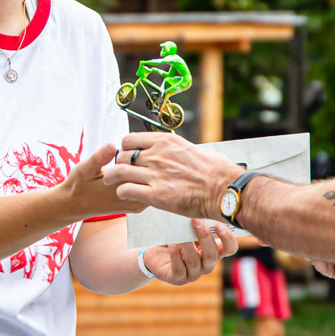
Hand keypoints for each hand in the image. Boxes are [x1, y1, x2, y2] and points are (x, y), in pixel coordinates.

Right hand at [61, 144, 149, 218]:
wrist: (75, 205)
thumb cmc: (79, 186)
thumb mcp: (85, 168)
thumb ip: (99, 158)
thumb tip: (112, 147)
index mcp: (122, 188)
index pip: (144, 166)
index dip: (140, 152)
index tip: (131, 147)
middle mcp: (133, 199)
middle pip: (151, 174)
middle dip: (146, 161)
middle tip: (134, 152)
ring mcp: (137, 204)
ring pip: (151, 182)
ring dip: (145, 170)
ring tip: (132, 161)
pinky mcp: (137, 205)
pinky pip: (147, 188)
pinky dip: (143, 178)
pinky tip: (133, 170)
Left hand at [102, 132, 243, 220]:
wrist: (225, 189)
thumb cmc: (216, 171)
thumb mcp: (194, 149)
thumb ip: (177, 150)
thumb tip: (176, 151)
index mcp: (166, 141)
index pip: (130, 139)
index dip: (125, 149)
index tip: (128, 156)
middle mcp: (157, 155)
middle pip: (122, 155)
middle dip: (118, 164)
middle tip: (119, 172)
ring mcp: (155, 175)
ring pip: (118, 171)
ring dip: (112, 177)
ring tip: (109, 181)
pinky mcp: (156, 195)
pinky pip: (126, 190)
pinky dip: (122, 192)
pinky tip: (126, 195)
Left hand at [143, 219, 237, 284]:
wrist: (156, 252)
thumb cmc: (176, 236)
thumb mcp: (189, 229)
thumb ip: (197, 224)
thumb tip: (199, 212)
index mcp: (215, 251)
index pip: (230, 248)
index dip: (228, 238)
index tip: (218, 224)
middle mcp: (207, 264)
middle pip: (212, 254)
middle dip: (204, 236)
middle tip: (196, 220)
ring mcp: (193, 274)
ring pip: (194, 261)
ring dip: (187, 245)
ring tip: (180, 233)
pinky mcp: (177, 278)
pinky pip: (179, 268)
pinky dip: (175, 255)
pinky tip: (172, 244)